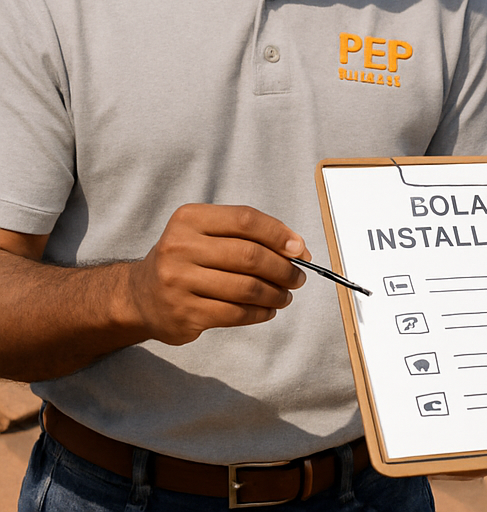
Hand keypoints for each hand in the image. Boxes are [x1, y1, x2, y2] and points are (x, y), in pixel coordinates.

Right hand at [123, 204, 309, 344]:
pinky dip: (260, 312)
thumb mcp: (206, 233)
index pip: (245, 219)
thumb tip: (298, 248)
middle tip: (298, 277)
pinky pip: (235, 313)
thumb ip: (248, 235)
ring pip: (245, 287)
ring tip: (286, 295)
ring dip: (275, 293)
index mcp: (189, 218)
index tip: (300, 248)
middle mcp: (180, 247)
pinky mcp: (183, 313)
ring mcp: (179, 282)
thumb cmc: (187, 259)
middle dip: (283, 268)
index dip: (279, 233)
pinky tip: (268, 310)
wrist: (139, 296)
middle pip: (249, 255)